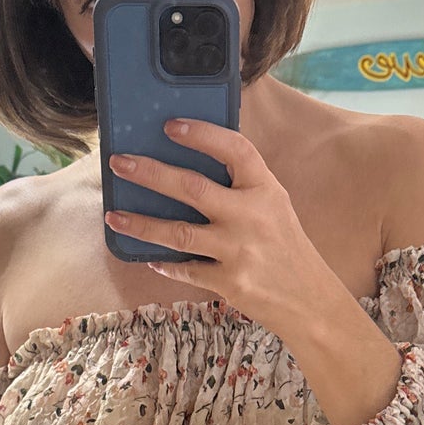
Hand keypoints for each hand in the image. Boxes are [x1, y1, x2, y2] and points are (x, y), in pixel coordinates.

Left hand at [103, 119, 324, 332]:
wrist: (309, 299)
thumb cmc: (285, 247)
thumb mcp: (273, 207)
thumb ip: (242, 187)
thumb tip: (190, 167)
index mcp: (265, 190)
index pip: (233, 150)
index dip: (201, 134)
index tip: (170, 125)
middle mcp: (252, 215)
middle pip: (192, 188)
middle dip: (150, 173)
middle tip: (119, 164)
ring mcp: (239, 250)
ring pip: (178, 232)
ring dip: (141, 224)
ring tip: (114, 216)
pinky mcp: (230, 281)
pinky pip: (187, 268)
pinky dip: (166, 263)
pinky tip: (150, 258)